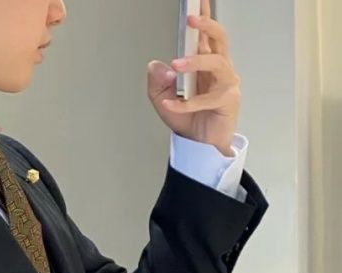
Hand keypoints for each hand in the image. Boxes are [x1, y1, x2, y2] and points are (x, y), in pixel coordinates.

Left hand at [146, 0, 240, 155]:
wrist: (200, 146)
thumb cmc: (189, 119)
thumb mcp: (163, 100)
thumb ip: (157, 83)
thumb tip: (157, 65)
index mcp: (206, 63)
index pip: (207, 34)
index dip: (204, 16)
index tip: (197, 2)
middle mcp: (219, 70)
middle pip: (219, 39)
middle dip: (206, 27)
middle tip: (191, 21)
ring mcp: (226, 84)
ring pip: (217, 64)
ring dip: (195, 62)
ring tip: (176, 64)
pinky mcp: (227, 102)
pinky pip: (205, 100)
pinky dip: (185, 103)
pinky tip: (169, 104)